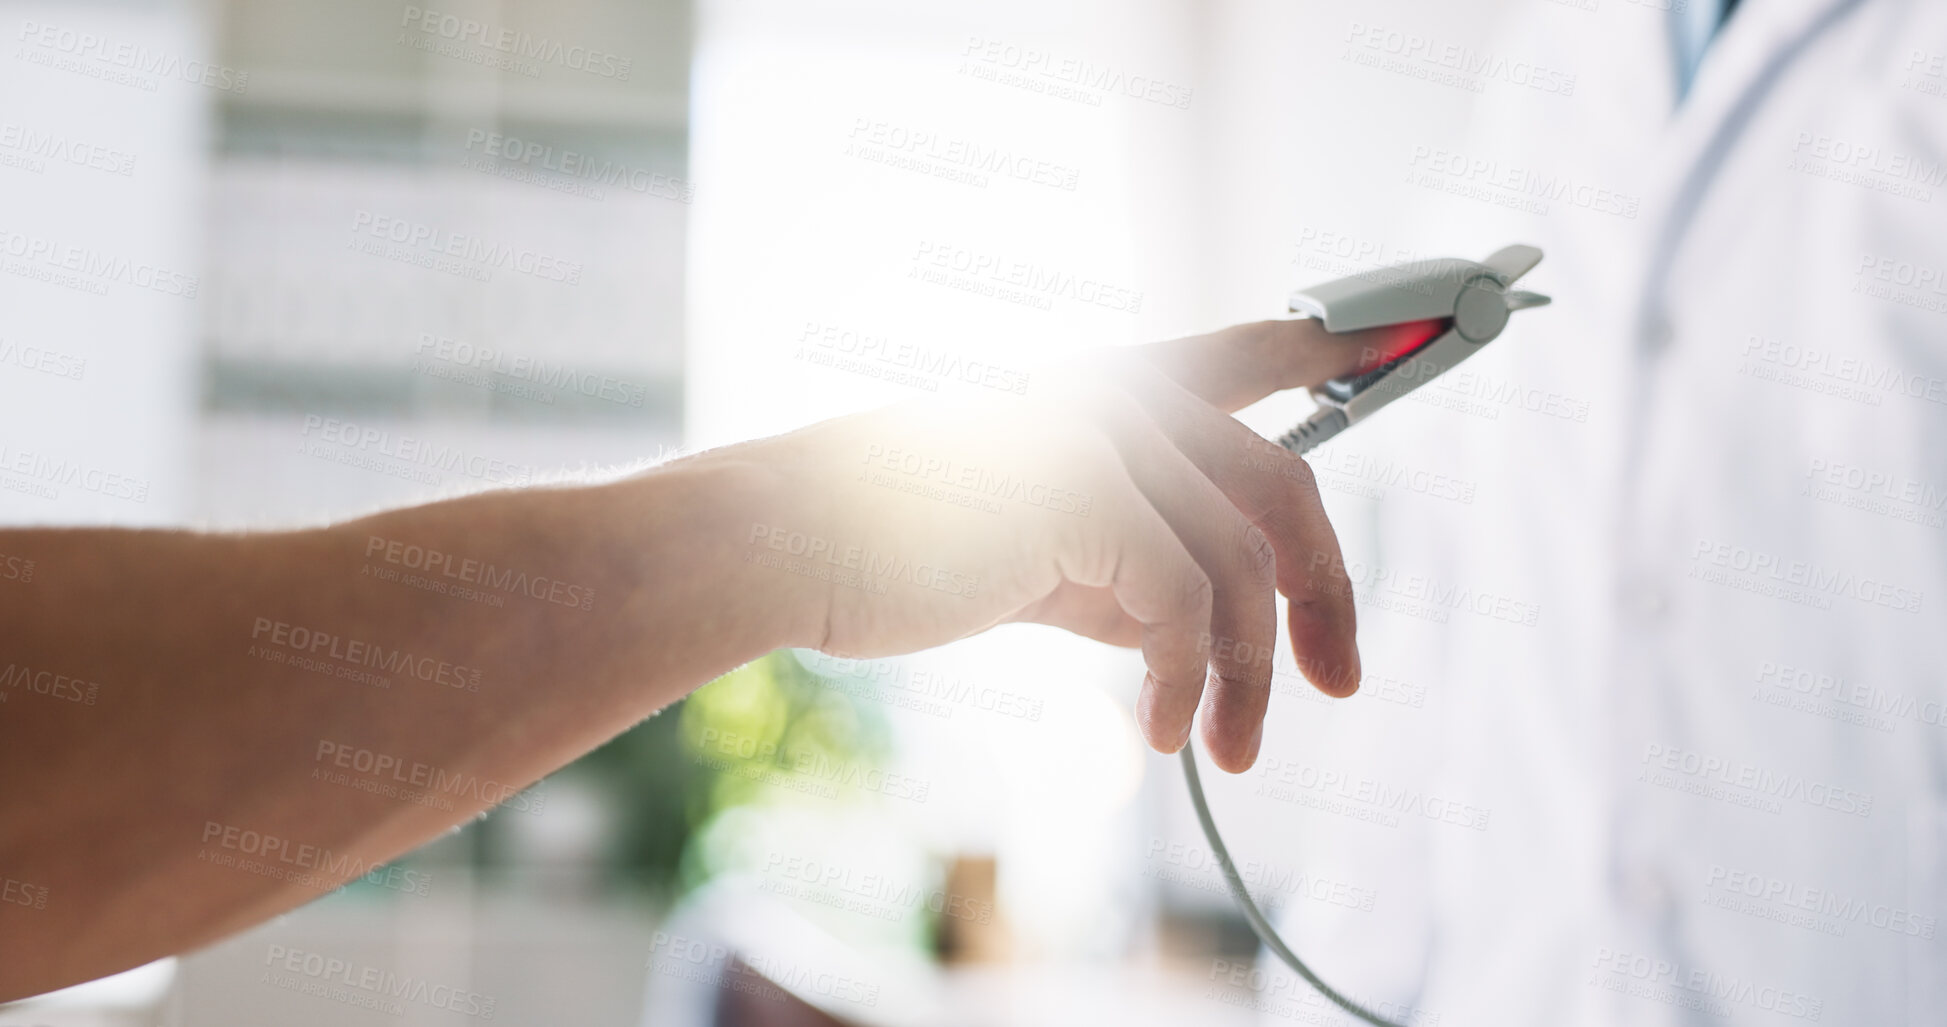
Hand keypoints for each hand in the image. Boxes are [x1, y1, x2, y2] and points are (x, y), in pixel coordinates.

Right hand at [727, 318, 1441, 771]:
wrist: (797, 544)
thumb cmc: (901, 549)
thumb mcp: (1039, 554)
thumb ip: (1122, 567)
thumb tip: (1191, 630)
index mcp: (1111, 391)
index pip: (1246, 350)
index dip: (1334, 341)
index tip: (1410, 324)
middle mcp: (1122, 396)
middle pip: (1286, 487)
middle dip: (1329, 595)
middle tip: (1340, 683)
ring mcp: (1106, 435)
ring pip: (1244, 567)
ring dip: (1249, 678)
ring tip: (1231, 750)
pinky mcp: (1085, 492)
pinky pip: (1185, 609)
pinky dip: (1189, 684)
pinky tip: (1158, 732)